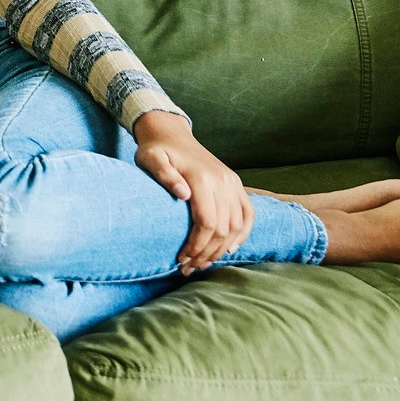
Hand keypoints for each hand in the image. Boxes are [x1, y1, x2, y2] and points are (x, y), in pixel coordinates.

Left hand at [133, 111, 251, 271]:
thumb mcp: (151, 159)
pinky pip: (248, 214)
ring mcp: (232, 183)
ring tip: (203, 263)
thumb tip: (183, 195)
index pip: (207, 223)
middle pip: (223, 229)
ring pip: (237, 226)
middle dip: (206, 252)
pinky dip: (243, 234)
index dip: (196, 245)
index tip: (181, 259)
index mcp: (203, 178)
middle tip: (189, 267)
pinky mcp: (236, 185)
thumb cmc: (156, 149)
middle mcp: (223, 182)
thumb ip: (165, 175)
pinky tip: (229, 249)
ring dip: (222, 249)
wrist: (171, 133)